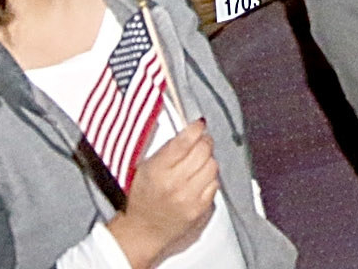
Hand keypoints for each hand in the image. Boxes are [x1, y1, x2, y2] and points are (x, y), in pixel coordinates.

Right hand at [117, 121, 220, 264]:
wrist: (144, 231)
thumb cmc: (142, 198)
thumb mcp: (145, 167)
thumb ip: (167, 148)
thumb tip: (191, 130)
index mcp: (157, 170)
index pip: (184, 141)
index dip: (195, 129)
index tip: (198, 125)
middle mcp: (174, 183)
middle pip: (203, 151)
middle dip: (203, 142)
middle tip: (200, 142)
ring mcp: (189, 197)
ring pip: (212, 165)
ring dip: (208, 160)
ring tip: (198, 163)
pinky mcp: (200, 209)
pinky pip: (215, 184)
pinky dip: (210, 178)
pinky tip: (200, 179)